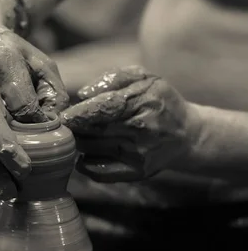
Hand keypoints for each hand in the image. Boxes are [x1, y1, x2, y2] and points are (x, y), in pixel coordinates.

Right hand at [0, 22, 68, 196]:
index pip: (20, 98)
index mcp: (2, 63)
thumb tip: (54, 124)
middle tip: (25, 171)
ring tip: (8, 192)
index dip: (35, 117)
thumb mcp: (39, 61)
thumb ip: (53, 90)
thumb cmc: (13, 54)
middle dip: (6, 147)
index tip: (51, 127)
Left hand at [61, 65, 195, 181]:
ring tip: (79, 135)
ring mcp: (139, 153)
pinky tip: (86, 154)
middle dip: (74, 128)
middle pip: (92, 130)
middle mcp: (141, 129)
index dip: (77, 113)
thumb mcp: (144, 78)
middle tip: (66, 125)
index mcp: (143, 101)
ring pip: (91, 150)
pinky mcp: (137, 172)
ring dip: (78, 143)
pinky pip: (100, 172)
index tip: (63, 115)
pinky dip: (86, 164)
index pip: (101, 109)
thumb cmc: (159, 101)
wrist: (186, 134)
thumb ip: (113, 79)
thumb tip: (83, 95)